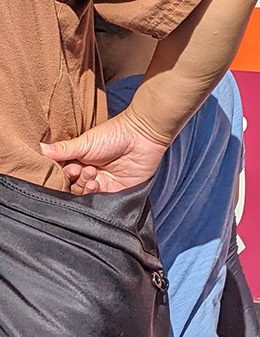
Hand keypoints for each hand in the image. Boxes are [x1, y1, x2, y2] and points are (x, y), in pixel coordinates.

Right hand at [41, 111, 167, 194]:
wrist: (142, 134)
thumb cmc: (114, 134)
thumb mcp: (84, 143)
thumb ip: (62, 150)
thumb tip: (39, 148)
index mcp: (81, 163)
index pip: (65, 177)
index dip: (63, 176)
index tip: (67, 169)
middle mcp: (91, 175)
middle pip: (73, 189)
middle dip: (75, 182)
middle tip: (82, 170)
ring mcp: (105, 185)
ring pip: (86, 197)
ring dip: (85, 188)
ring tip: (92, 174)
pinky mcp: (118, 192)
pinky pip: (103, 202)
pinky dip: (96, 196)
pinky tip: (97, 184)